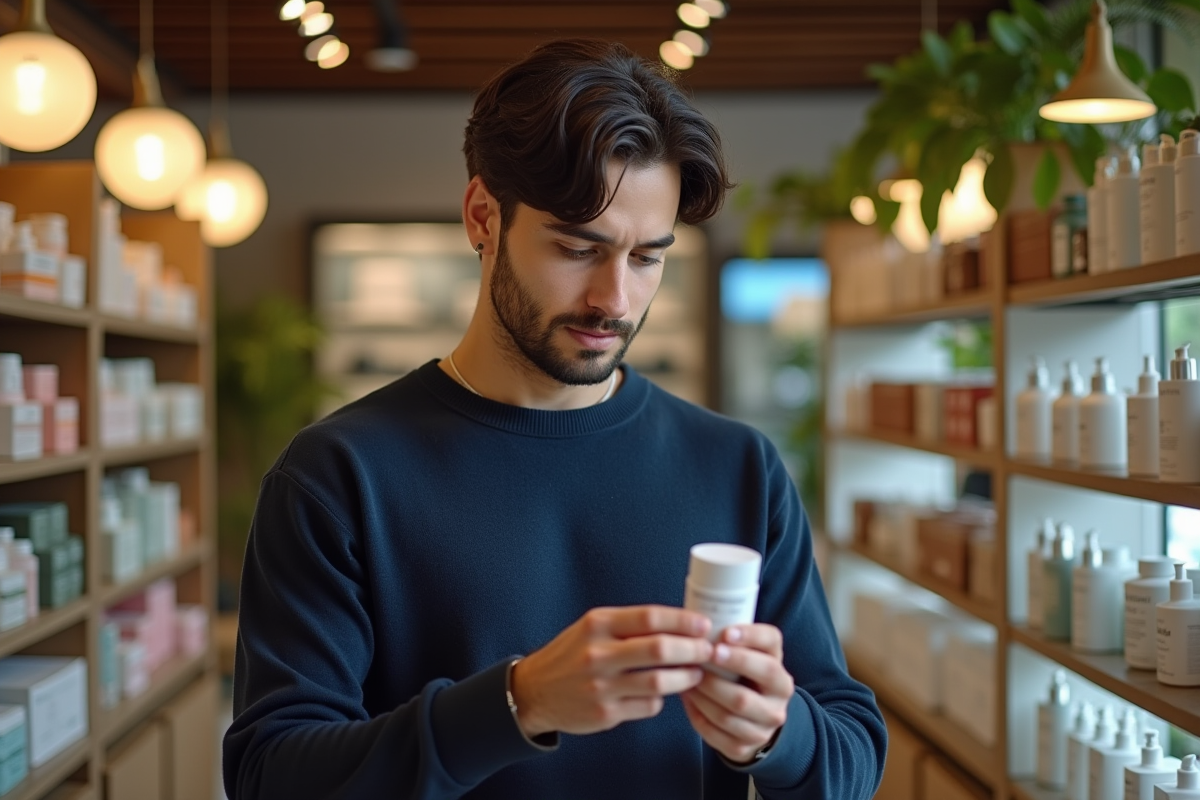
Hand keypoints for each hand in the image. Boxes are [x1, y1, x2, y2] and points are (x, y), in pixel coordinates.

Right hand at [509, 605, 713, 737]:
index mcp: (598, 625)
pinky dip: (661, 699)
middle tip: (708, 650)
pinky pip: (648, 706)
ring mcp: (601, 686)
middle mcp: (598, 654)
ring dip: (686, 678)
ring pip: (659, 683)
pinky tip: (664, 693)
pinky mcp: (604, 713)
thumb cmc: (571, 654)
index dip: (683, 621)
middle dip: (693, 650)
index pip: (650, 618)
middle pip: (659, 650)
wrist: (535, 690)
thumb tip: (679, 624)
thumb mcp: (592, 627)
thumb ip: (630, 625)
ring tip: (696, 673)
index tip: (703, 625)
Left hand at [681, 624, 793, 763]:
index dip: (750, 637)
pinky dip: (697, 714)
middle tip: (706, 654)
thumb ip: (731, 640)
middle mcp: (779, 697)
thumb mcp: (747, 657)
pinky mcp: (743, 746)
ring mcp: (764, 725)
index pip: (772, 645)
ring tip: (687, 678)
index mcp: (779, 668)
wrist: (755, 722)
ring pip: (732, 710)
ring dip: (705, 692)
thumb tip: (696, 618)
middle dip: (731, 665)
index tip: (725, 633)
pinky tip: (687, 698)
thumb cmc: (742, 679)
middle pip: (759, 678)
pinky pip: (716, 732)